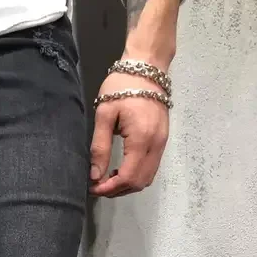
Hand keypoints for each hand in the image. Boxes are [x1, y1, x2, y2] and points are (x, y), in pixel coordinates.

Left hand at [89, 72, 169, 197]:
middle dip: (118, 190)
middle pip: (140, 182)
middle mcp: (157, 144)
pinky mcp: (163, 140)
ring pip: (148, 177)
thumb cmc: (122, 86)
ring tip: (108, 179)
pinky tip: (121, 169)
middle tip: (99, 186)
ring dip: (128, 185)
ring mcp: (163, 142)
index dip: (110, 188)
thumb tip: (95, 176)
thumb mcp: (104, 114)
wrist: (147, 66)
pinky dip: (136, 175)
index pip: (128, 177)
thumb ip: (100, 147)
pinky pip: (151, 167)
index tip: (94, 188)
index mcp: (141, 138)